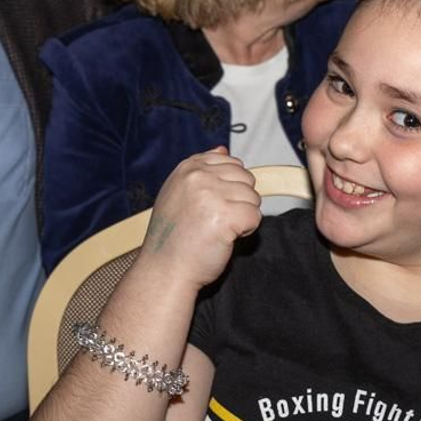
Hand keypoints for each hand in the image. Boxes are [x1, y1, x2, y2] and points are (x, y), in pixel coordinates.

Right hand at [139, 149, 261, 291]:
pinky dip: (246, 231)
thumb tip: (223, 150)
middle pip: (246, 179)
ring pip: (253, 198)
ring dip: (242, 217)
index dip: (230, 187)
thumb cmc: (174, 237)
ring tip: (218, 230)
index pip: (231, 163)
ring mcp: (211, 195)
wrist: (165, 269)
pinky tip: (225, 238)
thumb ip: (203, 171)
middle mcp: (198, 176)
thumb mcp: (179, 193)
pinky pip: (255, 217)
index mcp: (188, 168)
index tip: (212, 204)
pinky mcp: (225, 216)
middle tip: (216, 220)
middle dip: (239, 201)